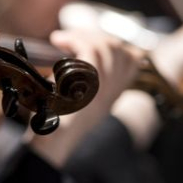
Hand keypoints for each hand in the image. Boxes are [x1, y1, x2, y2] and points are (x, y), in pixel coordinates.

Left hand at [31, 29, 145, 165]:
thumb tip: (72, 57)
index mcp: (111, 96)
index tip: (95, 40)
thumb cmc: (54, 128)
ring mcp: (102, 89)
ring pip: (105, 47)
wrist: (50, 147)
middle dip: (96, 35)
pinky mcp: (88, 85)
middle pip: (118, 49)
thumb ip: (82, 86)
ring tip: (63, 38)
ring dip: (83, 35)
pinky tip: (59, 40)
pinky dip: (74, 39)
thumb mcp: (76, 105)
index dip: (118, 43)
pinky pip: (89, 51)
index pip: (133, 60)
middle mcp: (111, 92)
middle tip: (73, 36)